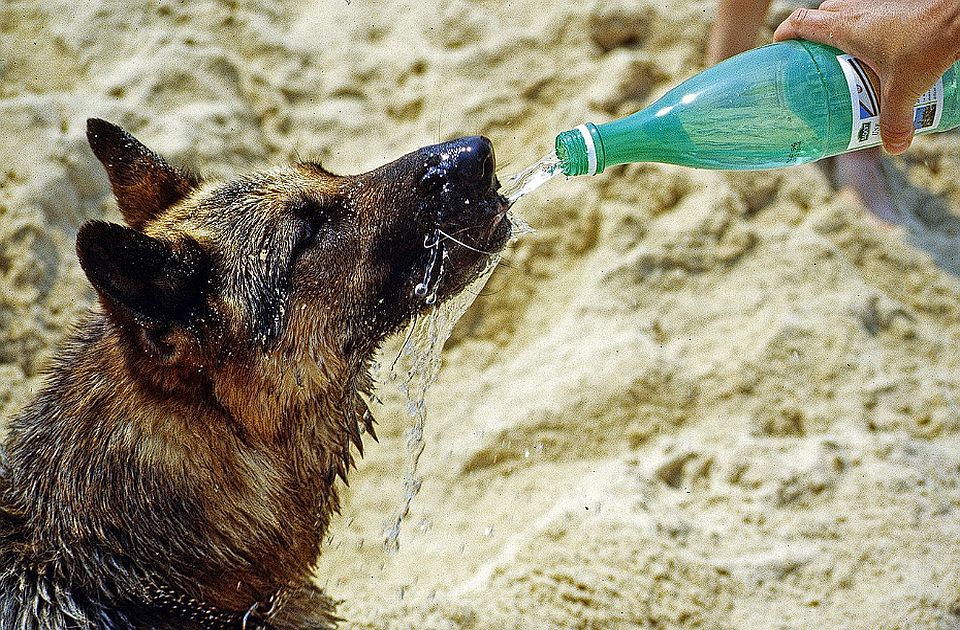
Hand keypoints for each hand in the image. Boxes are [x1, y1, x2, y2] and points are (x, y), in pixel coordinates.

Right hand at [774, 0, 959, 153]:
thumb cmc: (930, 40)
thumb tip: (894, 146)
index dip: (785, 34)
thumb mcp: (906, 87)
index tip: (780, 49)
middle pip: (822, 15)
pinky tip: (880, 46)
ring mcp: (879, 2)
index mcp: (846, 27)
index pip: (801, 22)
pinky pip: (871, 11)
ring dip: (841, 29)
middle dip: (813, 34)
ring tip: (847, 57)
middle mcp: (858, 9)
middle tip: (815, 60)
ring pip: (846, 10)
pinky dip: (867, 26)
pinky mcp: (898, 3)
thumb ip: (895, 120)